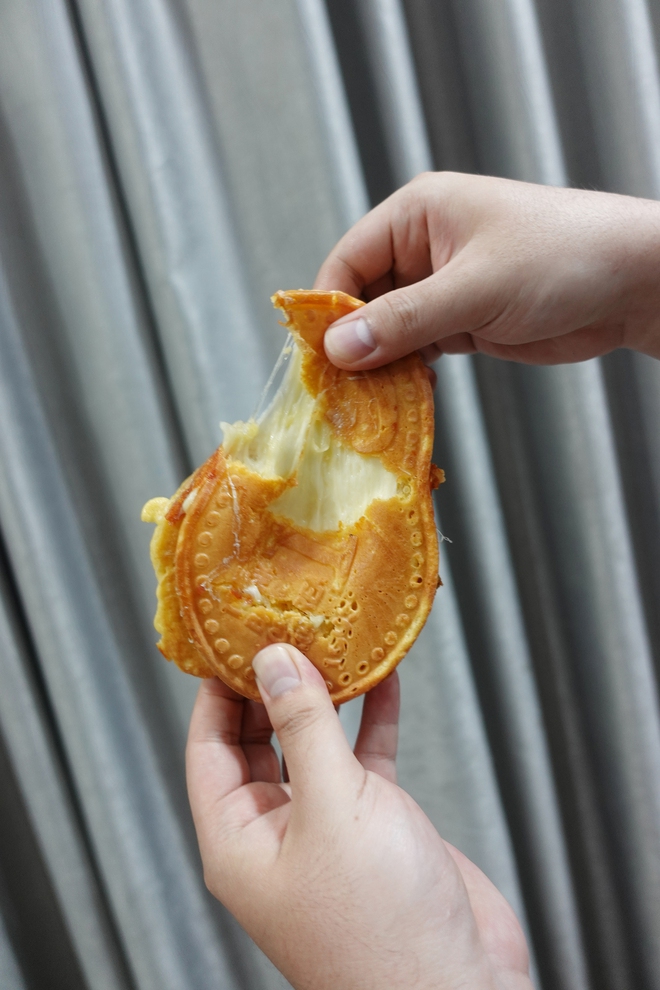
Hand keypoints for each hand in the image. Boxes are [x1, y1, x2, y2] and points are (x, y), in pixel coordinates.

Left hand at [187, 644, 532, 989]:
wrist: (456, 988)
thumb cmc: (381, 930)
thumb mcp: (333, 809)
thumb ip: (304, 729)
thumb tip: (274, 662)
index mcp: (239, 842)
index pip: (209, 748)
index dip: (216, 691)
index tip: (230, 640)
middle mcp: (276, 834)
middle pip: (259, 741)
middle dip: (271, 687)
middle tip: (283, 631)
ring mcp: (326, 829)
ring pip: (313, 746)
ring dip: (324, 698)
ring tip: (329, 645)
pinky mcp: (375, 826)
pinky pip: (363, 759)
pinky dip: (371, 720)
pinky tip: (382, 681)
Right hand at [316, 172, 659, 366]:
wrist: (632, 284)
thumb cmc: (562, 257)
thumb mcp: (475, 289)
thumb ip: (405, 320)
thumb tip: (339, 348)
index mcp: (417, 215)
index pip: (348, 261)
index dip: (328, 309)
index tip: (317, 356)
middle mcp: (423, 248)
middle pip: (363, 300)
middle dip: (353, 344)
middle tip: (337, 391)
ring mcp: (442, 287)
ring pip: (389, 330)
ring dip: (379, 365)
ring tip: (365, 403)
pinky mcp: (462, 322)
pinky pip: (417, 349)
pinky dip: (407, 373)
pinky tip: (400, 397)